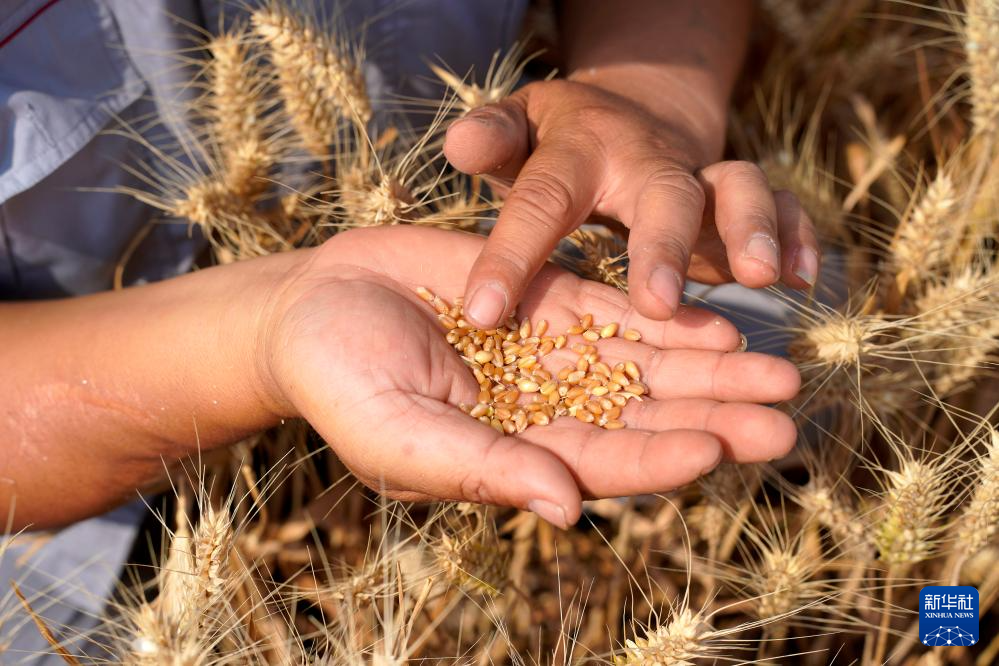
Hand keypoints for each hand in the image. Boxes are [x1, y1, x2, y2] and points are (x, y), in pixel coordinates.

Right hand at [260, 226, 798, 527]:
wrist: (314, 304)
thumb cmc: (341, 380)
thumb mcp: (399, 432)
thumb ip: (481, 467)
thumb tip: (567, 509)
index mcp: (515, 454)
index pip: (603, 465)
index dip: (660, 460)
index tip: (720, 449)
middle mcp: (547, 408)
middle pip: (648, 418)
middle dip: (717, 418)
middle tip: (789, 418)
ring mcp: (552, 351)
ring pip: (649, 364)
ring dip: (713, 369)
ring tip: (782, 369)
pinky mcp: (546, 296)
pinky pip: (619, 310)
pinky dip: (668, 317)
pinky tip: (720, 324)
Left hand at [443, 78, 820, 327]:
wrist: (633, 118)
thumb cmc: (559, 147)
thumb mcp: (519, 133)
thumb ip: (493, 140)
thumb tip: (458, 145)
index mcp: (579, 150)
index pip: (540, 200)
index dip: (512, 254)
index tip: (483, 314)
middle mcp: (646, 160)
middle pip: (660, 190)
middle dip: (664, 243)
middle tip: (657, 300)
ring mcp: (700, 176)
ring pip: (736, 187)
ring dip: (751, 229)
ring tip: (761, 278)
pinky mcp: (739, 199)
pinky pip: (781, 206)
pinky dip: (797, 233)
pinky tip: (802, 277)